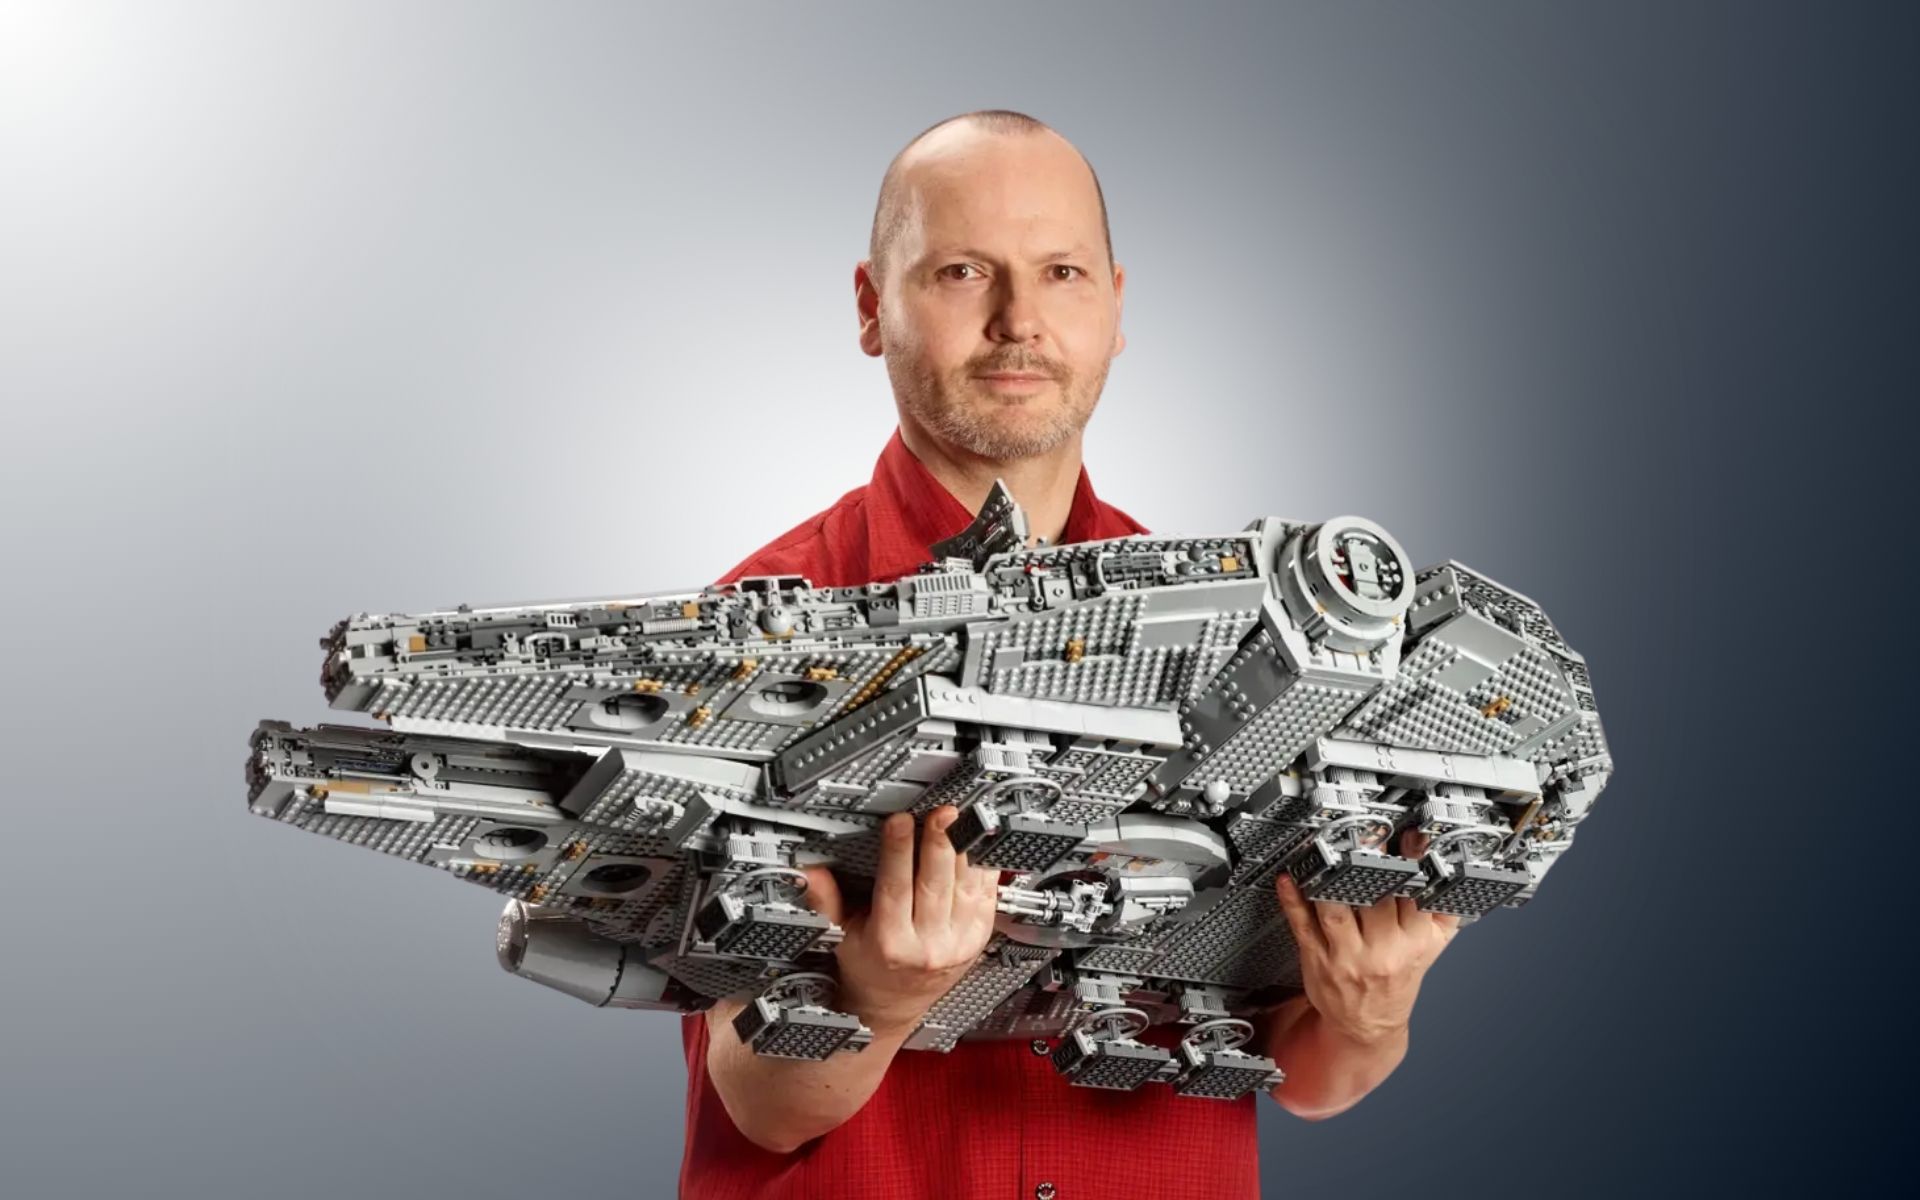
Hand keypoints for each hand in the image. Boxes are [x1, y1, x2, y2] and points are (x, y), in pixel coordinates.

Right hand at [799, 807, 1000, 1037]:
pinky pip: (985, 896)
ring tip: (962, 821)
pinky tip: (979, 844)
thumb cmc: (869, 967)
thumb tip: (812, 874)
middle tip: (941, 813)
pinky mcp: (978, 939)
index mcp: (890, 943)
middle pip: (935, 884)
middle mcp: (927, 946)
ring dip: (964, 850)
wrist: (894, 1004)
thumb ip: (827, 902)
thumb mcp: (841, 937)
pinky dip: (983, 867)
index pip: (896, 887)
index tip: (900, 822)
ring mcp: (957, 944)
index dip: (898, 851)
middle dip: (939, 843)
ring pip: (964, 887)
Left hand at [1273, 828, 1460, 1045]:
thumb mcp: (1432, 950)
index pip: (1416, 897)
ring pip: (1336, 910)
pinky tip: (1288, 880)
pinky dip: (1292, 900)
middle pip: (1375, 899)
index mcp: (1414, 942)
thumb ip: (1443, 911)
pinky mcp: (1317, 957)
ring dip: (1329, 880)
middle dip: (1370, 865)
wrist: (1368, 1026)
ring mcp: (1346, 954)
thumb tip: (1452, 871)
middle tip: (1365, 835)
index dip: (1414, 865)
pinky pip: (1302, 924)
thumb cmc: (1398, 979)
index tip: (1411, 837)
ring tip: (1328, 851)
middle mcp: (1381, 949)